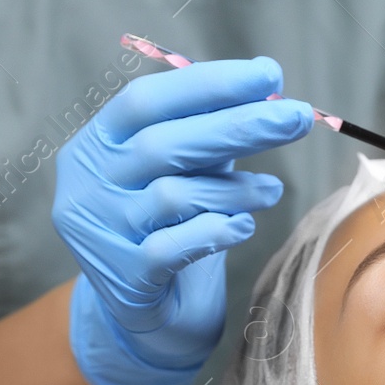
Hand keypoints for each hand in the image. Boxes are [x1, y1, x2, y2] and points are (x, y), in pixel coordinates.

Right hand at [51, 57, 315, 384]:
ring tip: (272, 190)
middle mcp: (88, 183)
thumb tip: (268, 82)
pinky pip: (174, 247)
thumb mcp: (178, 167)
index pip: (145, 100)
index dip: (208, 84)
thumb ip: (210, 128)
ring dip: (234, 189)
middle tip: (296, 117)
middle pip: (164, 143)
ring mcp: (101, 232)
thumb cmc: (166, 220)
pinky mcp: (123, 277)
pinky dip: (215, 231)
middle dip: (239, 126)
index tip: (268, 75)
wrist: (143, 309)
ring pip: (173, 195)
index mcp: (96, 142)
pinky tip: (243, 225)